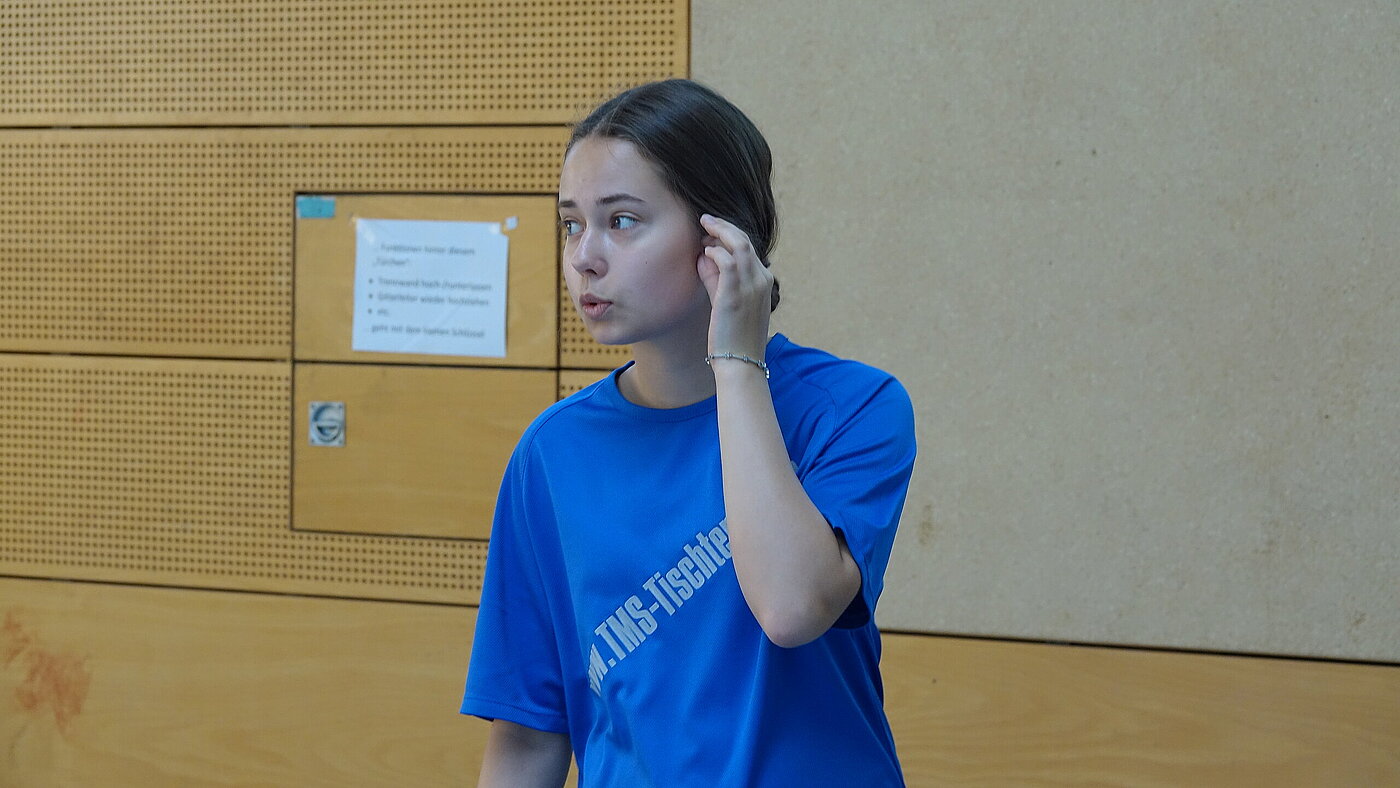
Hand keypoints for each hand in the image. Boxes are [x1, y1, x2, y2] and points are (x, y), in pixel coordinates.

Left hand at [696, 214, 773, 360]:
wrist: (740, 363)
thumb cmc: (732, 337)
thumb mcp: (727, 303)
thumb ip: (716, 279)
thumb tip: (703, 257)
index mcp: (764, 281)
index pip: (749, 248)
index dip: (729, 234)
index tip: (712, 231)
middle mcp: (762, 280)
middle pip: (745, 240)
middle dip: (724, 226)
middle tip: (706, 219)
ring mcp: (751, 286)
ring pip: (738, 244)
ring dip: (719, 231)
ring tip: (704, 226)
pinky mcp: (736, 295)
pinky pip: (727, 262)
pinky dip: (716, 252)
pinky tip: (705, 252)